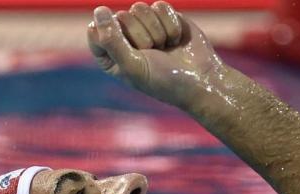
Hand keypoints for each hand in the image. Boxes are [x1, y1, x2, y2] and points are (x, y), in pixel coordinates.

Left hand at [87, 1, 224, 107]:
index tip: (132, 53)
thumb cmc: (165, 80)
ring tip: (166, 48)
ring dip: (158, 31)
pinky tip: (176, 40)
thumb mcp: (133, 66)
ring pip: (140, 7)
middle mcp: (124, 38)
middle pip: (121, 17)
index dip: (115, 39)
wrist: (203, 80)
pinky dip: (171, 24)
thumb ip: (111, 40)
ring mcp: (144, 26)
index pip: (96, 30)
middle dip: (143, 37)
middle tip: (155, 55)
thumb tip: (100, 10)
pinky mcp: (164, 17)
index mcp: (109, 55)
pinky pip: (160, 6)